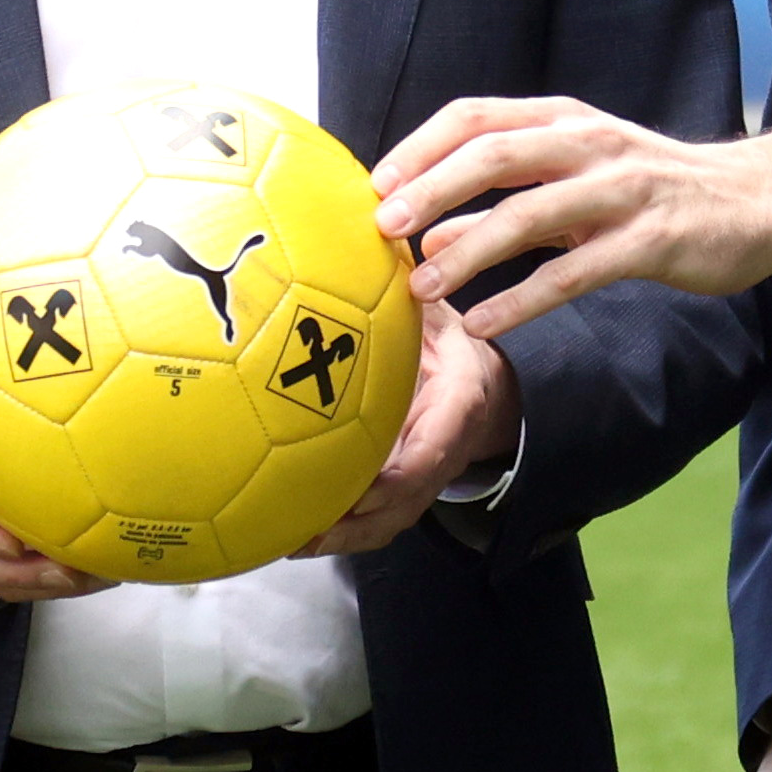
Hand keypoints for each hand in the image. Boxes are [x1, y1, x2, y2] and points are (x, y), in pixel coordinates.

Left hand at [298, 292, 518, 554]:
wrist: (482, 380)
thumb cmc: (448, 337)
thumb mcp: (438, 305)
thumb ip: (408, 283)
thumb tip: (374, 231)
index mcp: (457, 403)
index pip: (435, 444)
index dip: (402, 471)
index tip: (368, 482)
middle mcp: (442, 450)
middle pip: (406, 500)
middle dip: (360, 520)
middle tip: (309, 525)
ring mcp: (424, 478)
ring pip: (387, 521)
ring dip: (342, 537)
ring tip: (289, 540)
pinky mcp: (402, 491)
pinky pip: (373, 521)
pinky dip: (336, 533)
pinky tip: (288, 533)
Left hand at [368, 100, 771, 338]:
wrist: (757, 201)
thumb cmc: (653, 193)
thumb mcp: (575, 182)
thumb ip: (504, 202)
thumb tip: (424, 235)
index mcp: (564, 120)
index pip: (476, 117)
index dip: (420, 148)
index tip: (373, 186)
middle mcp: (589, 143)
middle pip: (493, 154)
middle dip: (430, 189)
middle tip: (382, 228)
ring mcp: (622, 190)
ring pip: (529, 213)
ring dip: (467, 250)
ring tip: (421, 289)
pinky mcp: (650, 241)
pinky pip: (573, 271)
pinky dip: (522, 298)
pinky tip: (485, 323)